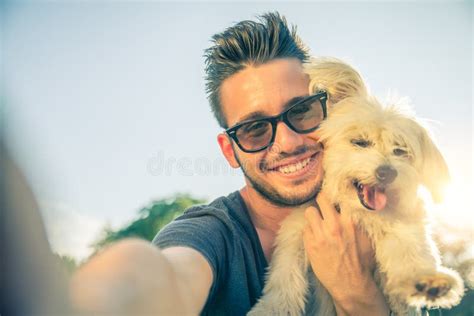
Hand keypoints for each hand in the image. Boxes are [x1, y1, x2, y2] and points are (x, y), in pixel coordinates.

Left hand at [303, 192, 388, 314]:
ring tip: (317, 221)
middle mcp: (333, 225)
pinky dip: (309, 230)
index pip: (339, 197)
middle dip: (322, 199)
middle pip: (321, 198)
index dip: (337, 194)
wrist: (351, 284)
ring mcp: (320, 234)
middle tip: (323, 204)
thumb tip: (356, 209)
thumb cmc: (362, 262)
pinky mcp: (310, 244)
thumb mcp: (367, 239)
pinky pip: (305, 228)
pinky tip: (315, 236)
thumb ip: (359, 222)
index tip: (335, 194)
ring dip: (313, 215)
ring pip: (309, 211)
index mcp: (350, 221)